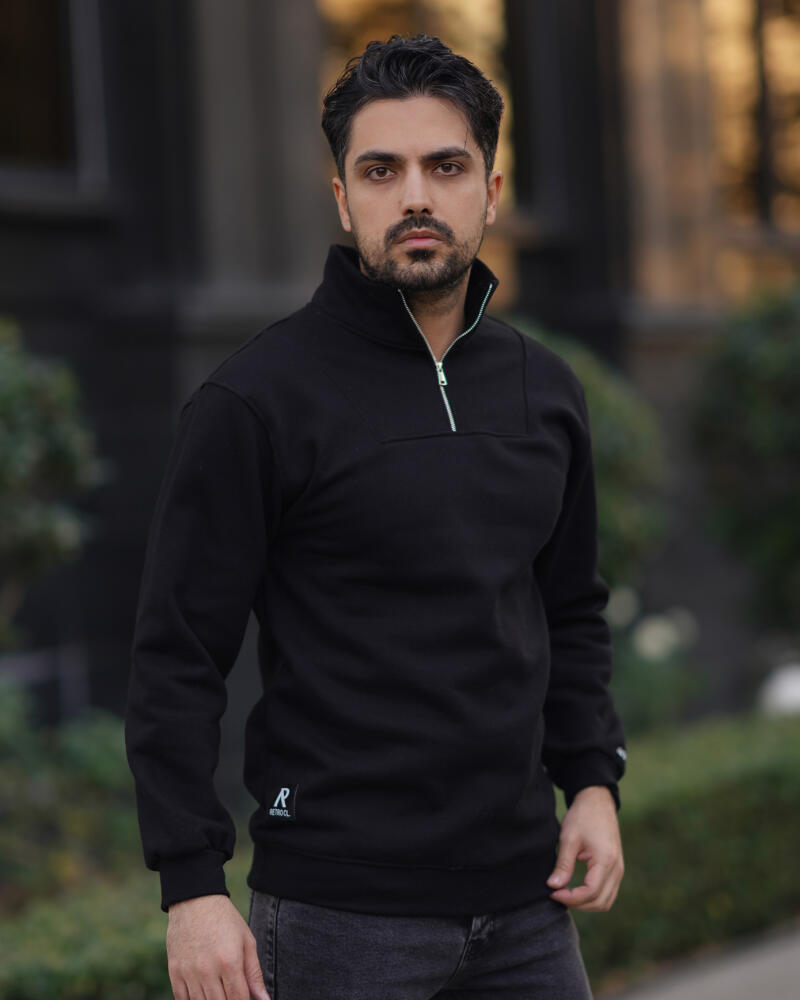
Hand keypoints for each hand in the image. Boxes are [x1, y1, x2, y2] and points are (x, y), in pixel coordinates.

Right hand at [166, 893, 270, 999]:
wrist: (194, 900)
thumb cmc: (225, 920)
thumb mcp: (246, 941)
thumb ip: (254, 974)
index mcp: (230, 961)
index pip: (239, 999)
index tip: (245, 997)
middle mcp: (208, 970)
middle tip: (231, 991)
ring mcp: (189, 972)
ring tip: (218, 990)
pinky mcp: (174, 971)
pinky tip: (202, 994)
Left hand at [546, 785, 623, 911]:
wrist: (597, 802)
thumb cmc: (582, 816)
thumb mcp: (568, 838)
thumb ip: (563, 864)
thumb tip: (553, 886)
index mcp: (606, 860)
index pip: (591, 892)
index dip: (571, 898)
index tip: (553, 893)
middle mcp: (617, 868)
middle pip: (600, 901)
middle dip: (577, 904)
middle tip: (556, 895)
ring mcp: (619, 869)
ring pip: (606, 901)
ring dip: (586, 904)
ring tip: (565, 895)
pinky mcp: (616, 869)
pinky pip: (608, 893)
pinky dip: (593, 897)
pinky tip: (576, 891)